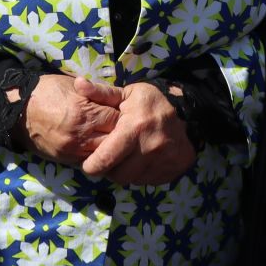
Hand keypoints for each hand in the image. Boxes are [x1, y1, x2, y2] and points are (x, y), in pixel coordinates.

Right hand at [23, 73, 120, 165]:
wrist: (18, 109)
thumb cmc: (46, 91)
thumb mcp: (73, 85)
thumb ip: (95, 94)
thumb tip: (115, 98)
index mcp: (84, 111)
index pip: (116, 118)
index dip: (122, 114)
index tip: (124, 111)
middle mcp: (80, 133)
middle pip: (113, 139)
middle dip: (119, 133)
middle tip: (123, 127)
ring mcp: (72, 149)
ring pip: (103, 153)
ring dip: (109, 147)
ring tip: (114, 139)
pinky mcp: (65, 159)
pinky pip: (89, 161)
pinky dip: (96, 155)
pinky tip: (99, 148)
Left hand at [77, 80, 196, 185]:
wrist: (187, 112)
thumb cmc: (151, 103)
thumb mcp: (127, 94)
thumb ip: (101, 93)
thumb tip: (78, 84)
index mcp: (134, 128)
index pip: (104, 160)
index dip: (92, 165)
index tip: (89, 162)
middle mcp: (151, 147)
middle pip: (117, 175)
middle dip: (108, 170)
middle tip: (108, 159)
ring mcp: (164, 161)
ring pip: (132, 180)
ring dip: (124, 173)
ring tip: (124, 159)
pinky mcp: (172, 171)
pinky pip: (147, 182)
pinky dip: (140, 175)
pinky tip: (139, 162)